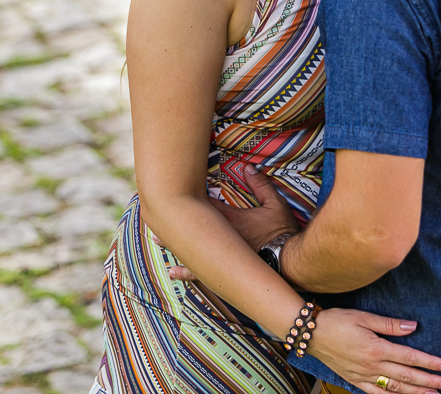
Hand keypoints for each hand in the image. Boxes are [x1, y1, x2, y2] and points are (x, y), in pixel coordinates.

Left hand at [166, 165, 300, 281]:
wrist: (287, 263)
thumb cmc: (281, 233)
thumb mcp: (275, 205)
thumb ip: (261, 185)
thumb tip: (247, 167)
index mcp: (228, 219)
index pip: (203, 203)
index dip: (188, 194)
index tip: (175, 185)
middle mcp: (218, 237)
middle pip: (190, 224)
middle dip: (173, 217)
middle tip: (153, 210)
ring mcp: (219, 255)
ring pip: (190, 248)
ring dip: (173, 242)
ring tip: (156, 238)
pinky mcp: (223, 270)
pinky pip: (199, 272)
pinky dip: (185, 272)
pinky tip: (173, 272)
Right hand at [309, 308, 440, 393]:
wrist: (310, 334)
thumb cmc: (336, 321)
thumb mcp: (363, 317)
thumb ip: (389, 324)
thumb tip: (413, 326)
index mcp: (376, 348)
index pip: (410, 358)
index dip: (430, 363)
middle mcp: (372, 366)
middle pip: (407, 376)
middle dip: (430, 381)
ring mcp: (364, 376)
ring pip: (396, 389)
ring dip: (417, 392)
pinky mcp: (355, 381)